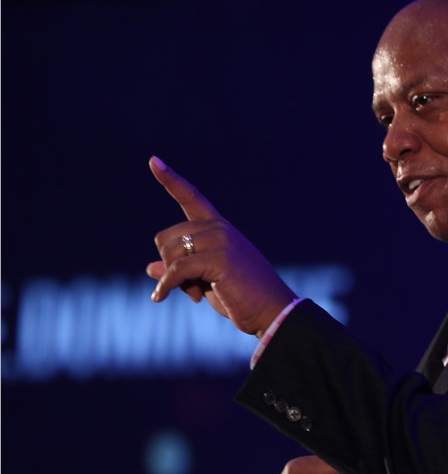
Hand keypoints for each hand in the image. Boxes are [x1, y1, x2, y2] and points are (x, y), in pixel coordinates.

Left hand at [147, 156, 294, 335]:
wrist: (272, 313)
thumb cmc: (242, 298)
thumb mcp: (205, 283)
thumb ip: (180, 271)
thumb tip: (149, 268)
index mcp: (219, 229)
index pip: (191, 197)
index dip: (170, 179)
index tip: (153, 161)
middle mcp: (220, 229)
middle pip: (166, 237)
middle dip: (169, 265)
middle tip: (189, 287)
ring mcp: (221, 241)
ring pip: (170, 253)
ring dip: (173, 280)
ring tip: (195, 294)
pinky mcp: (220, 259)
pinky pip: (176, 270)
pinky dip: (166, 287)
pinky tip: (160, 298)